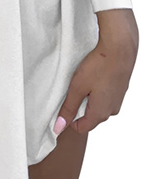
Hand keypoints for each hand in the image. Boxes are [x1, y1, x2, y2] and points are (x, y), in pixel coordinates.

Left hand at [54, 8, 138, 135]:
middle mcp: (111, 111)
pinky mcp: (119, 92)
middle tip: (71, 89)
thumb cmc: (97, 68)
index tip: (62, 103)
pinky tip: (92, 78)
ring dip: (87, 98)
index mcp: (100, 114)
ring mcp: (117, 101)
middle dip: (78, 107)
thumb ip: (68, 109)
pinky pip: (104, 98)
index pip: (81, 128)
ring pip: (96, 107)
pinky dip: (95, 92)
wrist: (119, 51)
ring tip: (81, 82)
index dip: (68, 119)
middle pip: (89, 118)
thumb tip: (59, 128)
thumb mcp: (77, 88)